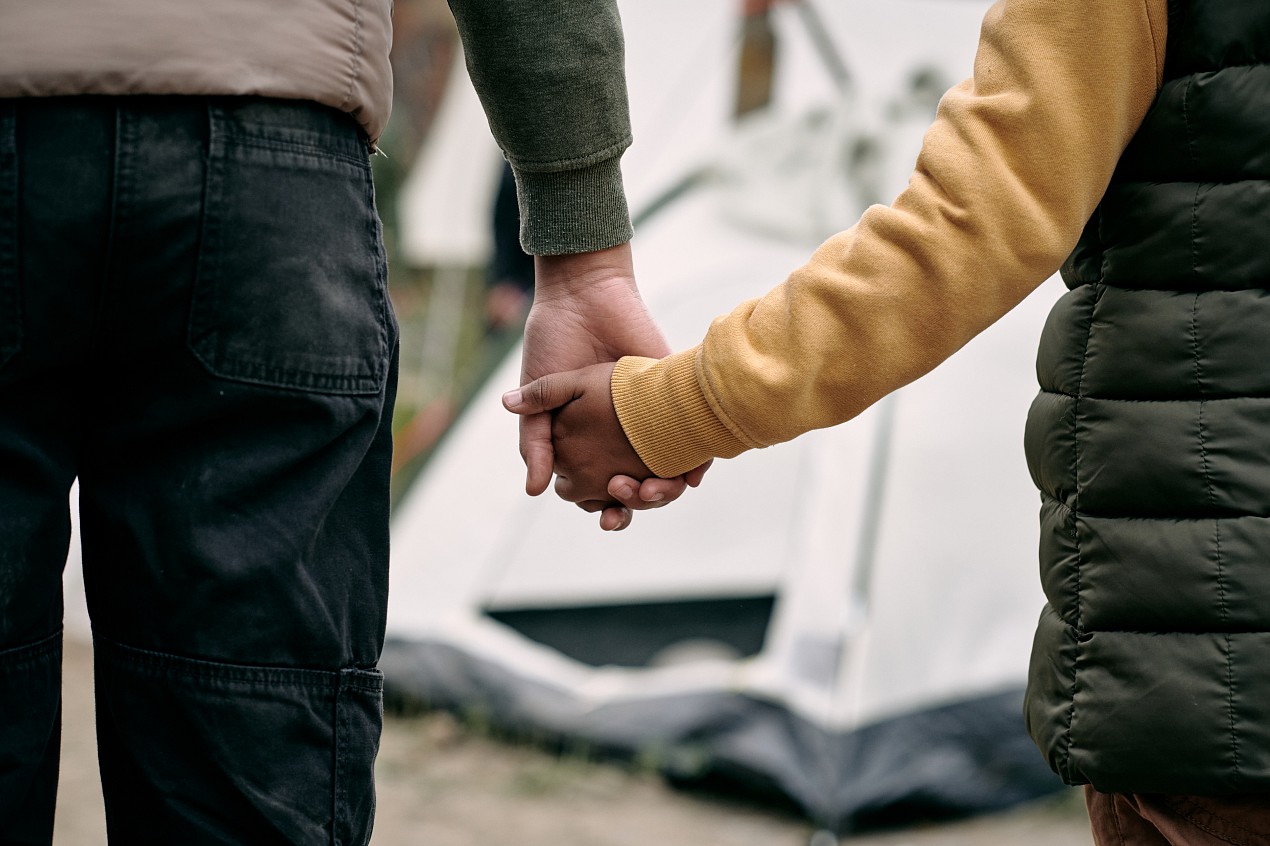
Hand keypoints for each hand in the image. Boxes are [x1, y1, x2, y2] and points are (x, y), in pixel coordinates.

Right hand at [520, 243, 704, 525]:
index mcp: (588, 442)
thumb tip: (533, 491)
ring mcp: (650, 421)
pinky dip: (695, 465)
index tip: (607, 515)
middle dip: (636, 505)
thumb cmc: (554, 343)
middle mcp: (621, 437)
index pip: (603, 491)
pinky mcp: (674, 400)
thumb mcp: (539, 397)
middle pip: (638, 489)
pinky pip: (695, 442)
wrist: (584, 298)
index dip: (607, 511)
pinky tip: (688, 476)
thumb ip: (535, 443)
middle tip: (626, 498)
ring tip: (650, 490)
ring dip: (663, 493)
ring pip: (667, 474)